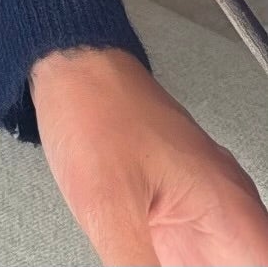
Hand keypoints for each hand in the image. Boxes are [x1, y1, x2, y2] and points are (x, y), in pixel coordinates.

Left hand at [32, 47, 267, 264]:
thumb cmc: (95, 112)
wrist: (68, 68)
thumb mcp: (111, 210)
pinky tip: (142, 262)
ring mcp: (199, 211)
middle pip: (246, 265)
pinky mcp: (173, 214)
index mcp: (227, 206)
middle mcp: (223, 209)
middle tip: (158, 264)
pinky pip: (196, 259)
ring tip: (146, 259)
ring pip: (221, 263)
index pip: (262, 263)